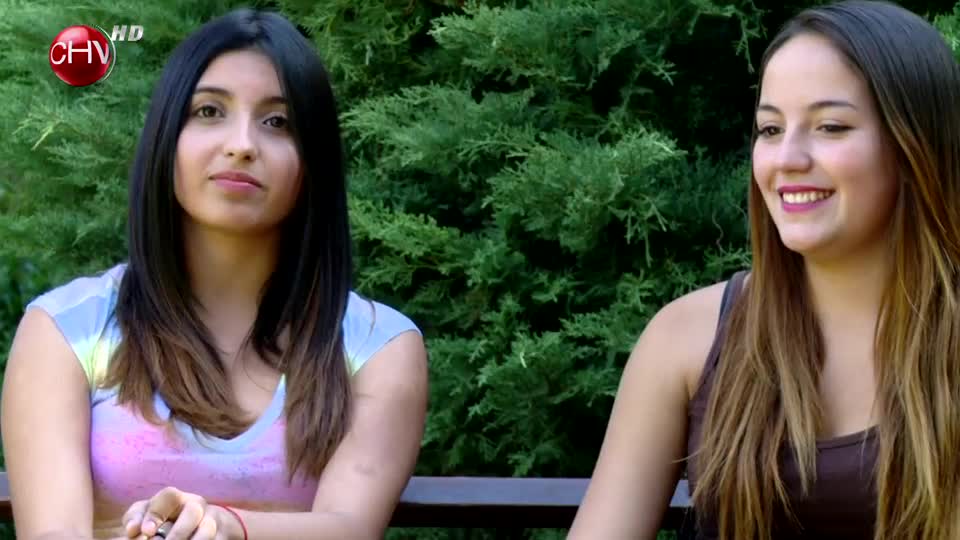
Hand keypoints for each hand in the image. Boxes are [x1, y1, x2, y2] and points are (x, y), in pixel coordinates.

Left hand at [119, 487, 240, 539]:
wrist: (198, 524)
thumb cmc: (164, 519)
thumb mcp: (147, 514)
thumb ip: (136, 518)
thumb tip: (132, 531)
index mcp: (176, 498)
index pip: (169, 497)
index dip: (156, 514)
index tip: (146, 532)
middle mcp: (196, 506)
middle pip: (193, 512)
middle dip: (177, 533)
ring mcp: (211, 521)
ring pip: (206, 530)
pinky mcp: (221, 535)